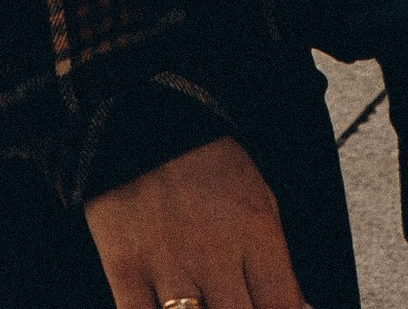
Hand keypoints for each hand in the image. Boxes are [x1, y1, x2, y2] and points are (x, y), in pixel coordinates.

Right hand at [83, 135, 304, 308]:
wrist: (145, 118)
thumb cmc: (208, 167)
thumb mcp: (259, 203)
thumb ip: (278, 265)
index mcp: (255, 232)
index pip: (282, 307)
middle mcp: (214, 251)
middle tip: (233, 305)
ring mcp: (167, 262)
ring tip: (205, 307)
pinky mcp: (125, 267)